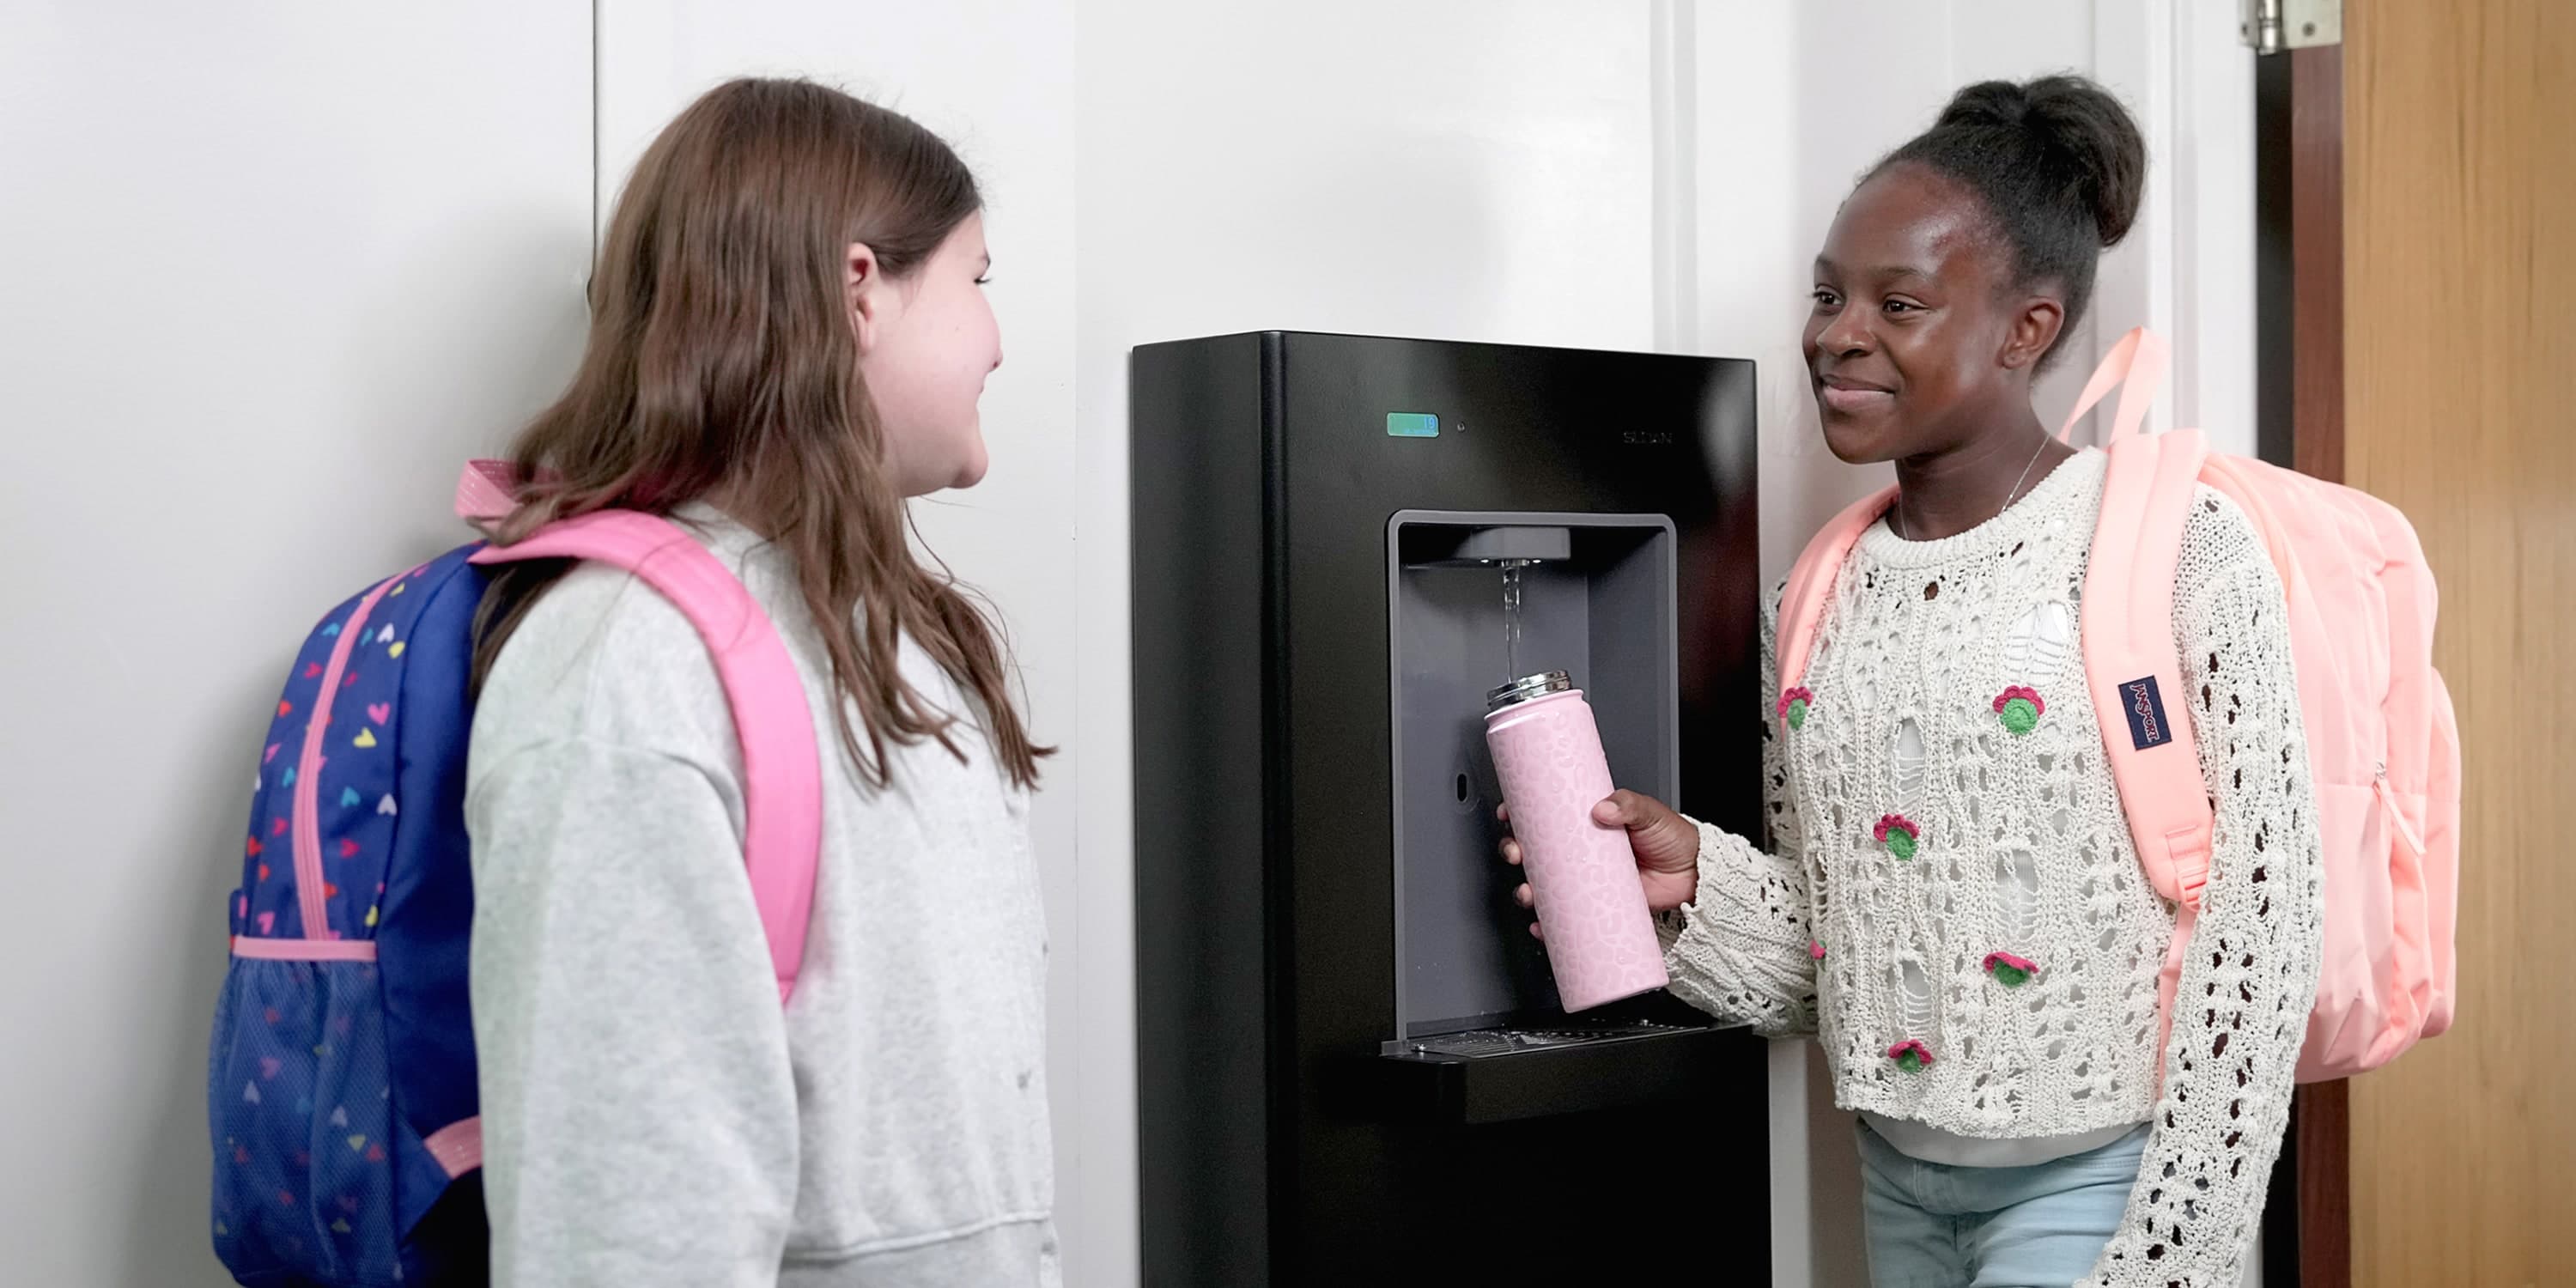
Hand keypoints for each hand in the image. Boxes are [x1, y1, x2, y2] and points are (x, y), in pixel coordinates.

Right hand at [1496, 789, 1701, 938]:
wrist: (1692, 875)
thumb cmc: (1671, 838)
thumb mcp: (1650, 813)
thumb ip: (1629, 805)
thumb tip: (1603, 808)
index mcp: (1586, 823)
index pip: (1545, 816)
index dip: (1519, 815)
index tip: (1508, 813)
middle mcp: (1579, 852)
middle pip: (1534, 852)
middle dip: (1514, 852)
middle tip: (1516, 853)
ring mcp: (1584, 881)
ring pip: (1542, 886)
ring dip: (1525, 891)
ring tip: (1528, 893)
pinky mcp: (1594, 907)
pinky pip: (1563, 918)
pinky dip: (1547, 925)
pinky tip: (1541, 926)